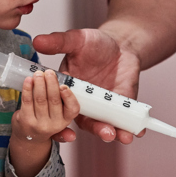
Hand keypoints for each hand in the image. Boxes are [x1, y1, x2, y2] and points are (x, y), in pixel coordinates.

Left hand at [8, 70, 81, 176]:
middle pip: (54, 100)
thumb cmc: (46, 119)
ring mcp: (39, 124)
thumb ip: (63, 94)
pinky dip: (27, 89)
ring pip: (40, 99)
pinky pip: (27, 101)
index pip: (72, 109)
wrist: (29, 139)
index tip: (64, 86)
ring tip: (38, 74)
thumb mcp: (58, 113)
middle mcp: (54, 124)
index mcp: (65, 120)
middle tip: (49, 72)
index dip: (69, 97)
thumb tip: (66, 73)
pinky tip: (28, 80)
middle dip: (51, 83)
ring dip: (39, 83)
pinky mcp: (26, 120)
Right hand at [33, 28, 141, 143]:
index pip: (61, 112)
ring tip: (122, 136)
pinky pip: (125, 121)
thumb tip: (37, 41)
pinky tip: (137, 132)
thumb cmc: (94, 43)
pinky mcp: (121, 107)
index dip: (61, 126)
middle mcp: (84, 104)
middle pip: (86, 122)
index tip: (66, 134)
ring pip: (105, 125)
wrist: (120, 44)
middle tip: (106, 132)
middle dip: (96, 130)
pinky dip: (131, 129)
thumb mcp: (77, 40)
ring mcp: (103, 107)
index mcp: (68, 92)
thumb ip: (58, 42)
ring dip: (114, 133)